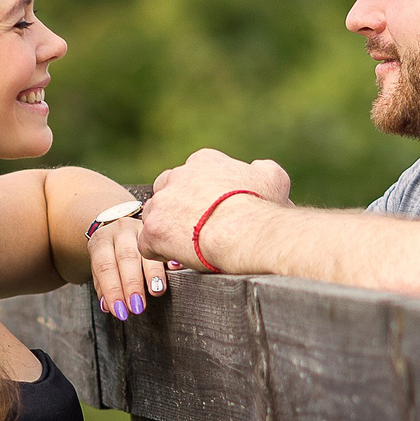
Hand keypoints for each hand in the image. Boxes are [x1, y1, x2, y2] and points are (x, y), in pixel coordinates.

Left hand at [85, 215, 165, 320]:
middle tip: (138, 305)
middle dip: (132, 284)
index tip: (120, 310)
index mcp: (102, 241)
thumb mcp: (101, 268)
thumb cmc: (110, 253)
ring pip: (147, 251)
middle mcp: (120, 231)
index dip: (112, 290)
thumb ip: (103, 287)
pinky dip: (170, 257)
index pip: (104, 267)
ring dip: (153, 274)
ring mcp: (141, 229)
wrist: (119, 228)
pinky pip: (166, 244)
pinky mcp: (158, 231)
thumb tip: (107, 306)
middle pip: (126, 257)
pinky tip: (174, 268)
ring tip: (156, 291)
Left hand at [142, 149, 291, 272]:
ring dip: (167, 229)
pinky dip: (158, 252)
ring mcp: (162, 203)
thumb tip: (257, 168)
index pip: (192, 174)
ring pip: (155, 215)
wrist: (246, 231)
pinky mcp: (153, 230)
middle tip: (193, 228)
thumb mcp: (273, 178)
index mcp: (204, 161)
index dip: (199, 194)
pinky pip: (147, 242)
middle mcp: (178, 176)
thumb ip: (261, 169)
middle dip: (176, 207)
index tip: (209, 210)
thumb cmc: (261, 207)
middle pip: (167, 189)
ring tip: (186, 246)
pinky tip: (175, 258)